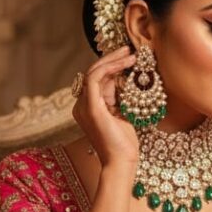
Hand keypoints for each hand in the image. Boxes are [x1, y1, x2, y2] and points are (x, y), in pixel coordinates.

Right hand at [71, 45, 139, 170]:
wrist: (121, 163)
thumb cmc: (124, 144)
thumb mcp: (123, 115)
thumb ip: (119, 98)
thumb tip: (127, 80)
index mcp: (87, 107)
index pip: (98, 79)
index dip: (112, 66)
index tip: (128, 57)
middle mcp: (81, 105)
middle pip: (94, 72)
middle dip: (112, 58)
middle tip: (129, 49)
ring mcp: (83, 106)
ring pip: (93, 72)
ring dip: (113, 60)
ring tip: (131, 54)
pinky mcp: (90, 107)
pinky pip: (95, 78)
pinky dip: (110, 67)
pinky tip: (125, 63)